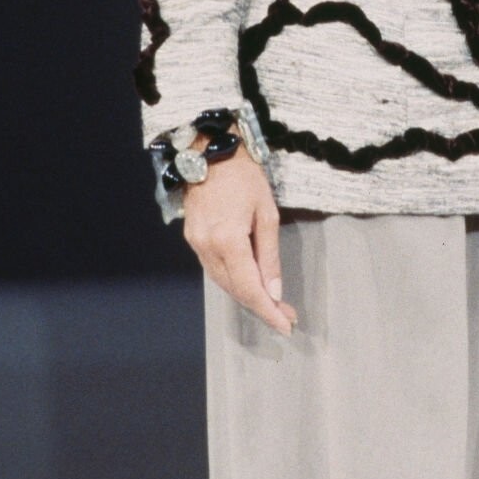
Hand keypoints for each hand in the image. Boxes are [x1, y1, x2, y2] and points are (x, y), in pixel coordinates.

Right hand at [181, 141, 297, 335]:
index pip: (250, 288)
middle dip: (261, 306)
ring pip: (222, 282)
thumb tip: (274, 291)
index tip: (286, 325)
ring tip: (272, 304)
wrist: (211, 152)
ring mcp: (196, 244)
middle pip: (235, 290)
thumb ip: (269, 256)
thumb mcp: (267, 214)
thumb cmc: (245, 177)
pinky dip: (232, 280)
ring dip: (247, 295)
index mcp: (228, 240)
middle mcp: (207, 247)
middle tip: (285, 315)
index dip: (268, 311)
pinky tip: (249, 283)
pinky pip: (214, 269)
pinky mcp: (192, 239)